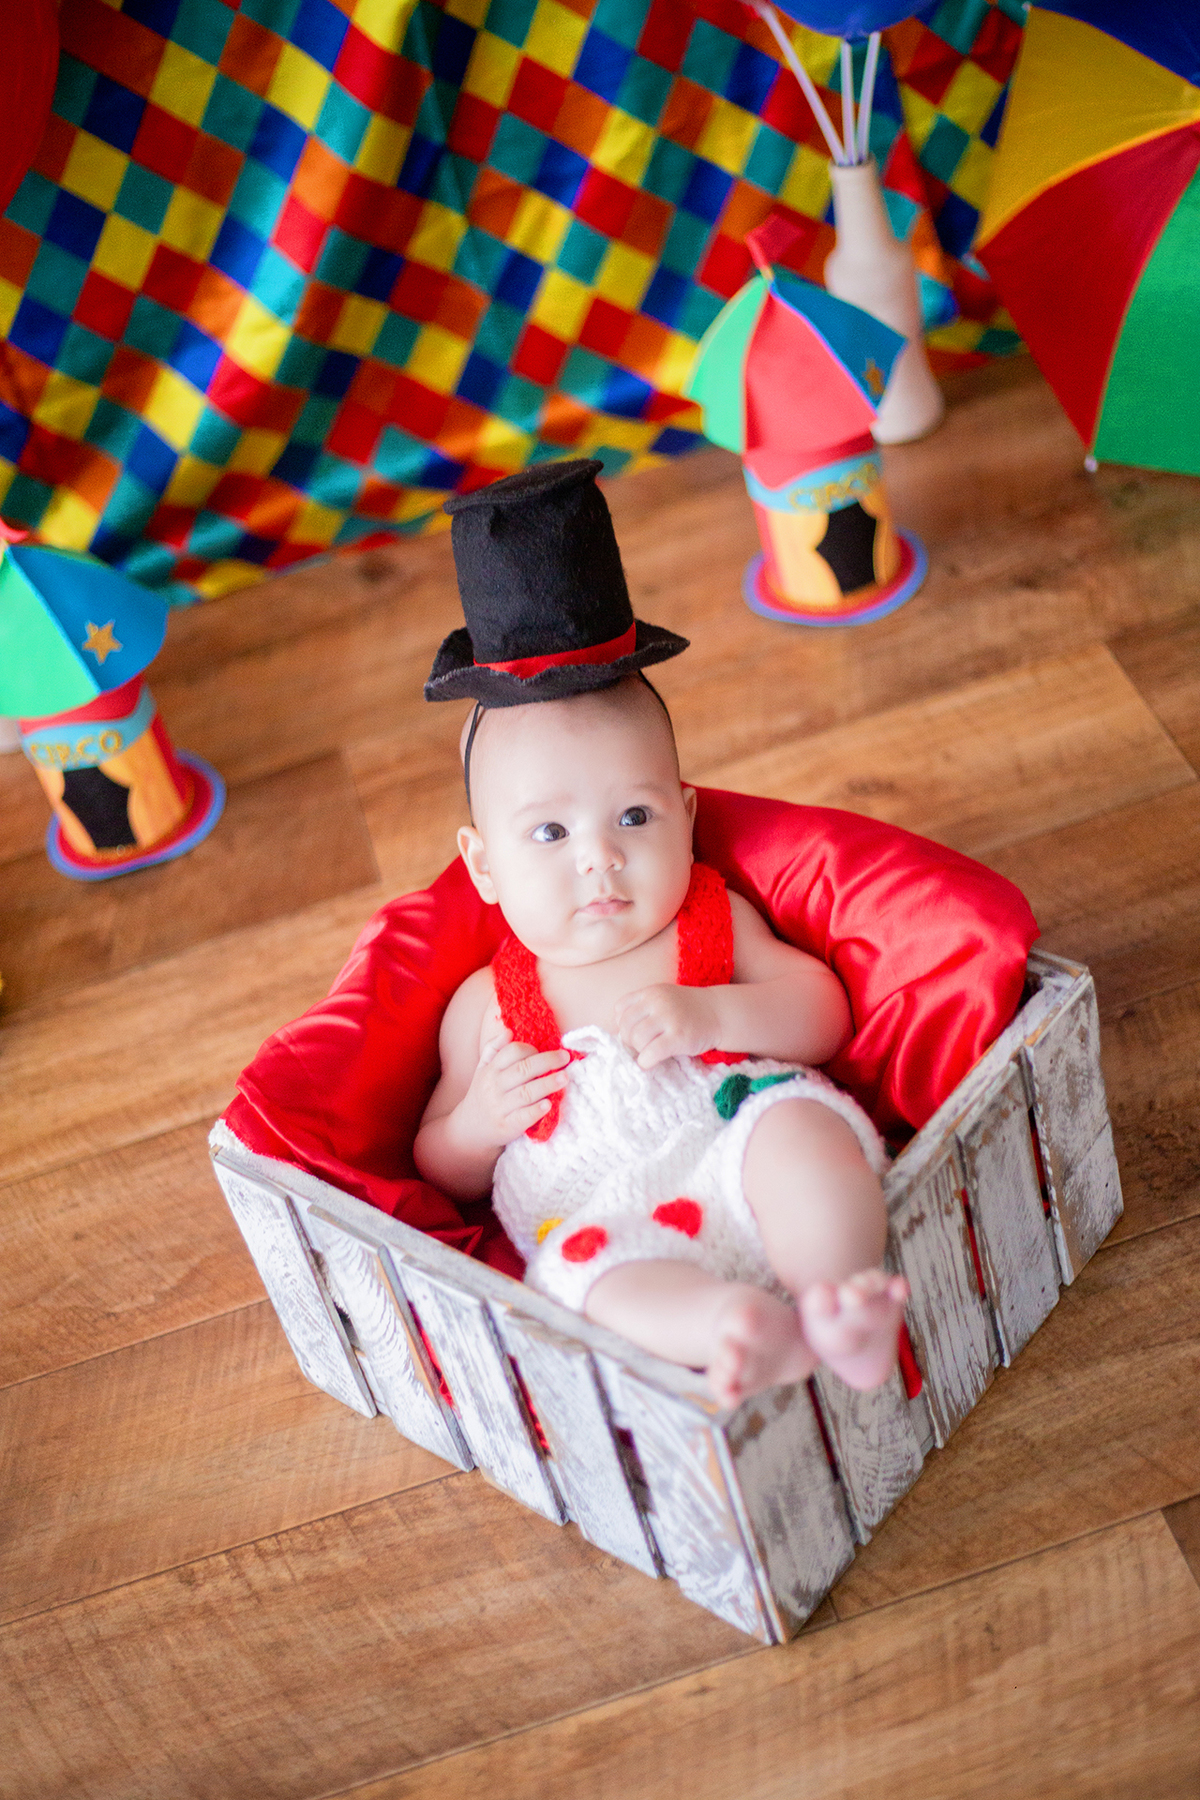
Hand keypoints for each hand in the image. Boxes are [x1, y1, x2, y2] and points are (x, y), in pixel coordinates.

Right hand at [455, 1007, 571, 1147]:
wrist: (468, 1129)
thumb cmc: (482, 1094)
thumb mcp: (482, 1069)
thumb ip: (493, 1049)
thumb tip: (508, 1031)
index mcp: (491, 1070)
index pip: (511, 1052)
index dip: (530, 1049)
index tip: (546, 1051)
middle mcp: (494, 1087)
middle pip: (523, 1070)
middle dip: (546, 1062)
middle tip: (565, 1058)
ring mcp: (500, 1107)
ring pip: (526, 1093)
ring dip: (547, 1084)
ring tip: (564, 1078)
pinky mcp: (506, 1127)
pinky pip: (523, 1117)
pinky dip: (536, 1111)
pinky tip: (549, 1105)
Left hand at [614, 984, 720, 1069]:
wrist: (719, 1013)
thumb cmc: (687, 1010)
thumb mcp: (663, 999)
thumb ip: (643, 1009)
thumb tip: (619, 1035)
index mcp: (651, 992)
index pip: (620, 1008)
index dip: (622, 1024)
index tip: (632, 1033)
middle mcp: (658, 1002)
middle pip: (626, 1026)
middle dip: (629, 1040)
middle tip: (640, 1046)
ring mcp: (669, 1018)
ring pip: (636, 1039)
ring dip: (638, 1050)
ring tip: (649, 1052)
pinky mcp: (679, 1037)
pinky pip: (651, 1052)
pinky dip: (646, 1061)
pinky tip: (651, 1062)